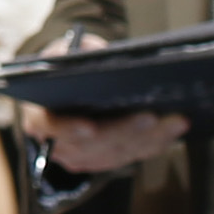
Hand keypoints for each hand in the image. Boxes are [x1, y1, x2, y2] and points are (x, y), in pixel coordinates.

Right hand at [17, 31, 188, 174]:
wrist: (62, 89)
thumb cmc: (61, 68)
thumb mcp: (61, 52)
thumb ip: (75, 54)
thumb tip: (104, 56)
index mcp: (38, 117)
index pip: (49, 126)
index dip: (69, 128)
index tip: (89, 126)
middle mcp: (59, 144)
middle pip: (93, 144)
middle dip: (125, 131)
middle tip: (151, 116)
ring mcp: (83, 157)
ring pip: (118, 153)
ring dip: (150, 138)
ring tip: (175, 121)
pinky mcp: (106, 160)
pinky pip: (132, 155)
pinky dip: (155, 143)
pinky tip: (174, 129)